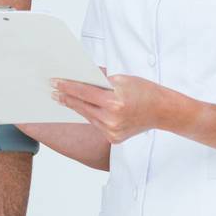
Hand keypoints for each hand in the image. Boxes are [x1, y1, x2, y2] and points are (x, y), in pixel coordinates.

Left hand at [51, 73, 166, 143]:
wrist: (162, 111)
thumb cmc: (144, 91)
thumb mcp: (123, 79)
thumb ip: (101, 79)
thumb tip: (82, 77)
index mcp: (115, 101)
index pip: (84, 92)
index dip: (68, 87)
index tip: (55, 82)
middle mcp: (112, 119)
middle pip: (82, 106)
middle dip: (67, 98)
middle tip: (53, 91)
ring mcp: (112, 131)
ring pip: (87, 116)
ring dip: (76, 107)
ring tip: (63, 98)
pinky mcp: (113, 138)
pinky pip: (96, 124)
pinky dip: (90, 116)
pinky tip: (82, 108)